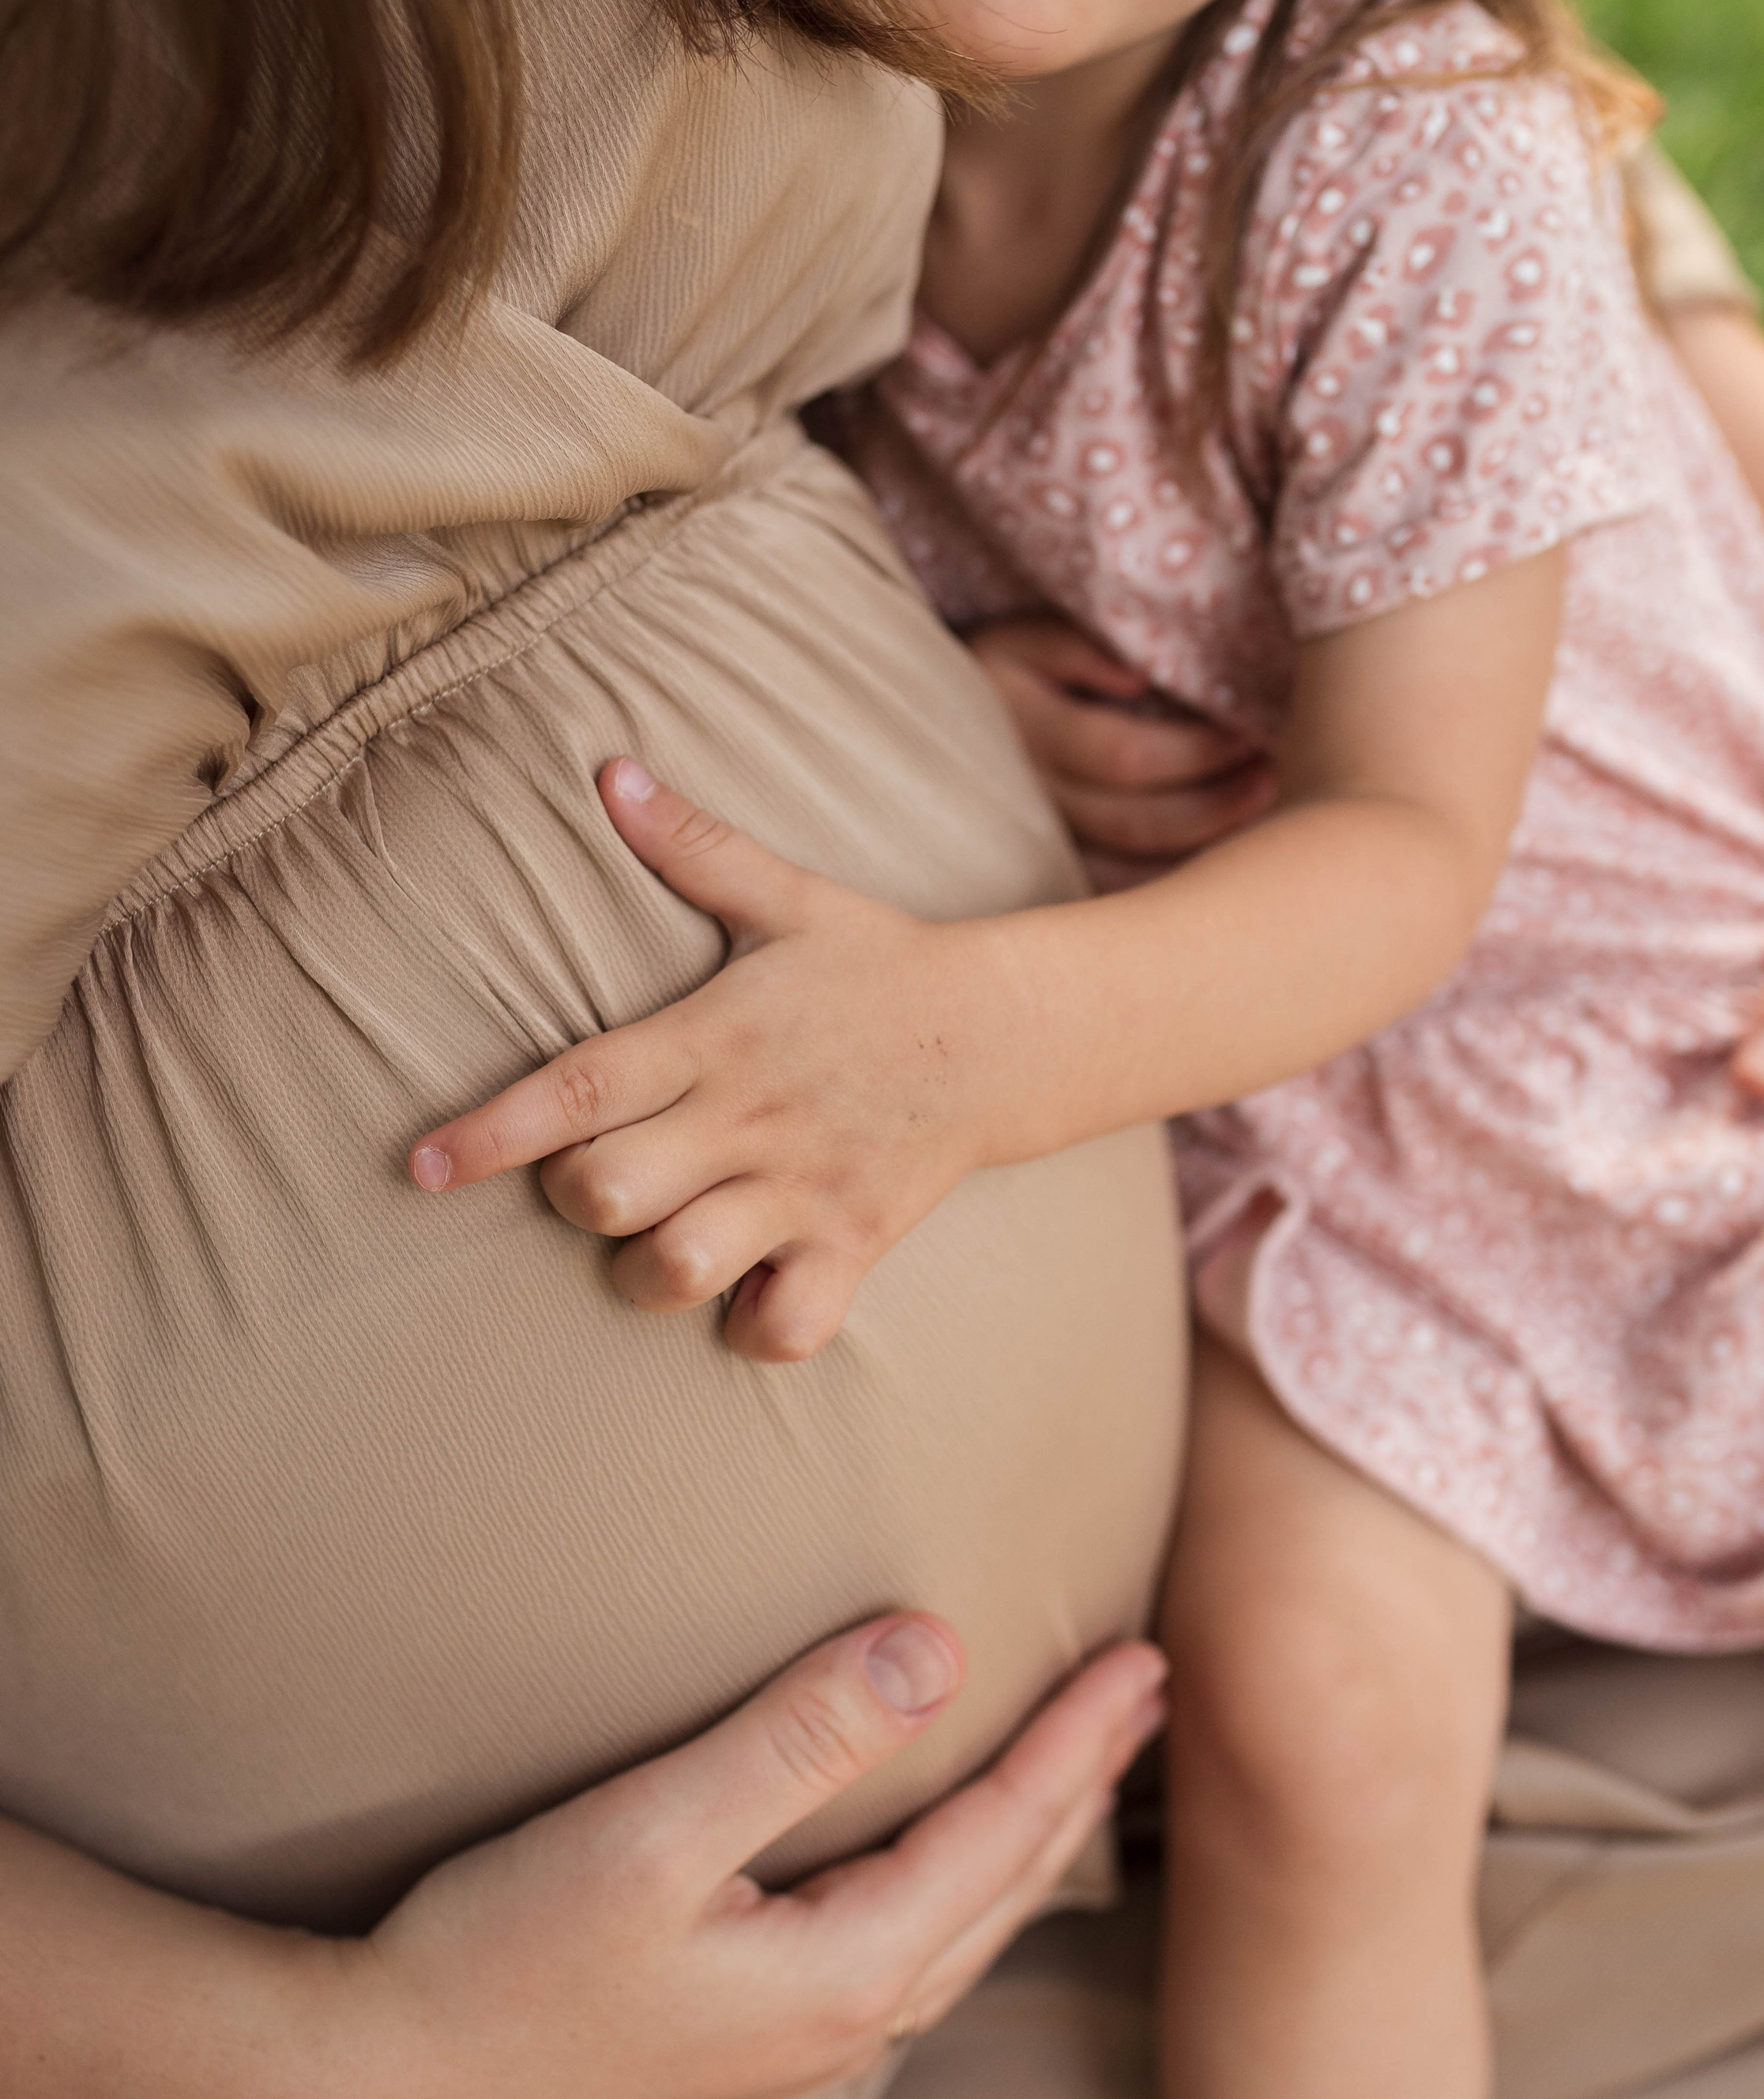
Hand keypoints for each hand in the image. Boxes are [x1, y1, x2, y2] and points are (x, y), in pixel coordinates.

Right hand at [342, 1619, 1166, 2098]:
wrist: (379, 2093)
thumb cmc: (503, 1956)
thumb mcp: (654, 1829)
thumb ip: (801, 1739)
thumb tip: (941, 1649)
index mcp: (851, 1970)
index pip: (1007, 1833)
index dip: (1079, 1740)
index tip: (1147, 1657)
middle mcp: (847, 2024)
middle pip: (1009, 1887)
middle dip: (1081, 1786)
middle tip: (1144, 1694)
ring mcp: (796, 2048)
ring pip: (963, 1929)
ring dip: (1029, 1840)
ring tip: (1071, 1771)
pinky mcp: (744, 2045)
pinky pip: (906, 1951)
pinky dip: (958, 1885)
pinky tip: (938, 1867)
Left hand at [411, 759, 1013, 1359]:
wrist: (1008, 1030)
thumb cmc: (880, 967)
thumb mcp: (788, 898)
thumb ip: (692, 843)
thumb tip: (610, 770)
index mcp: (712, 1038)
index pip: (575, 1088)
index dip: (488, 1132)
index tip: (421, 1167)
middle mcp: (747, 1119)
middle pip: (608, 1192)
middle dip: (577, 1200)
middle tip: (599, 1182)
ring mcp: (803, 1187)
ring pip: (681, 1266)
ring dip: (653, 1273)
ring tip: (669, 1245)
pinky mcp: (855, 1241)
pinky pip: (786, 1326)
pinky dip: (755, 1328)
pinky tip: (750, 1294)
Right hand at [968, 615, 1275, 863]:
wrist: (941, 726)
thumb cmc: (1007, 669)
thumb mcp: (1025, 636)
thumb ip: (1074, 647)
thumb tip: (1134, 680)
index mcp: (1025, 727)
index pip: (1123, 755)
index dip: (1195, 753)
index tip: (1250, 735)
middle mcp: (1027, 795)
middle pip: (1131, 822)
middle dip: (1211, 806)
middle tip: (1271, 780)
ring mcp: (1034, 843)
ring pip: (1122, 872)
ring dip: (1196, 855)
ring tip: (1257, 824)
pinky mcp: (1044, 872)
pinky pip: (1109, 894)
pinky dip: (1163, 888)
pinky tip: (1213, 869)